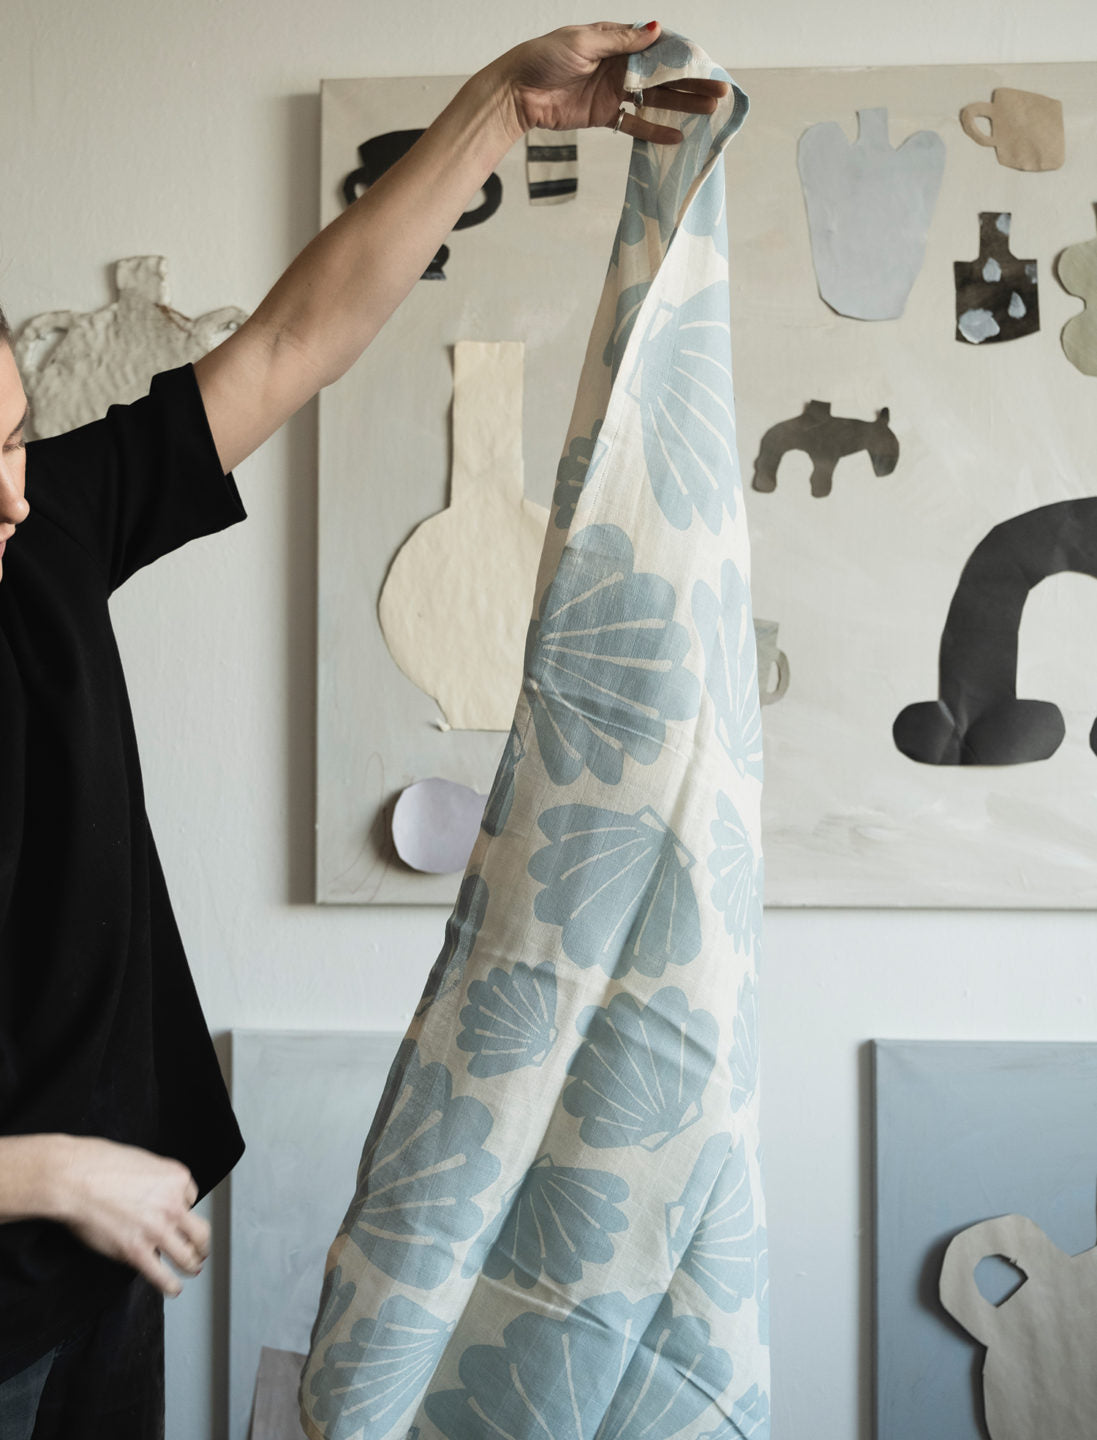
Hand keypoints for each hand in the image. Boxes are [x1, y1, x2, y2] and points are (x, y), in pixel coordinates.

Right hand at [53, 1137, 209, 1296]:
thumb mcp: (144, 1161)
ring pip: (187, 1256)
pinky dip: (171, 1285)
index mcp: (176, 1179)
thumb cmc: (101, 1165)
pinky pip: (162, 1275)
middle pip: (200, 1232)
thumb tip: (156, 1196)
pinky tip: (173, 1287)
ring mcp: (157, 1229)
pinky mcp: (136, 1251)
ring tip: (191, 1269)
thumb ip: (157, 1181)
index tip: (179, 1218)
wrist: (76, 1179)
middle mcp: (173, 1205)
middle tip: (200, 1250)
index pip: (191, 1200)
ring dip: (191, 1265)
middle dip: (201, 1244)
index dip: (183, 1210)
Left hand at [488, 21, 728, 144]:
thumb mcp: (583, 42)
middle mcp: (619, 65)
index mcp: (615, 41)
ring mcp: (613, 91)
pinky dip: (653, 131)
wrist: (516, 91)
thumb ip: (621, 41)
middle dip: (691, 82)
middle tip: (719, 91)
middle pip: (663, 75)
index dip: (683, 56)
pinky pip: (633, 124)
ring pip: (654, 99)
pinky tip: (676, 136)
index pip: (658, 47)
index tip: (707, 64)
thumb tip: (657, 29)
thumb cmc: (544, 57)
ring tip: (708, 111)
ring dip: (681, 105)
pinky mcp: (603, 116)